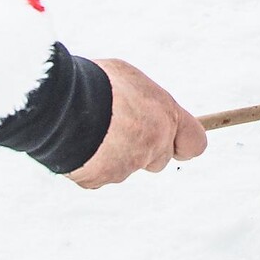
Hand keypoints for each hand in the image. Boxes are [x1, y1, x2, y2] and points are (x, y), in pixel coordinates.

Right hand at [66, 59, 207, 188]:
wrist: (63, 102)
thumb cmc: (97, 81)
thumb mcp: (129, 79)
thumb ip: (144, 102)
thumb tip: (143, 108)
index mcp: (165, 116)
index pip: (195, 143)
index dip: (183, 142)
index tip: (175, 141)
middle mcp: (153, 145)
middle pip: (158, 160)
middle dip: (143, 149)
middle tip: (118, 128)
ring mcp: (128, 166)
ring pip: (127, 167)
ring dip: (114, 154)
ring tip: (91, 129)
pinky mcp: (101, 179)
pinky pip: (99, 174)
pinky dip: (90, 163)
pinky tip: (77, 142)